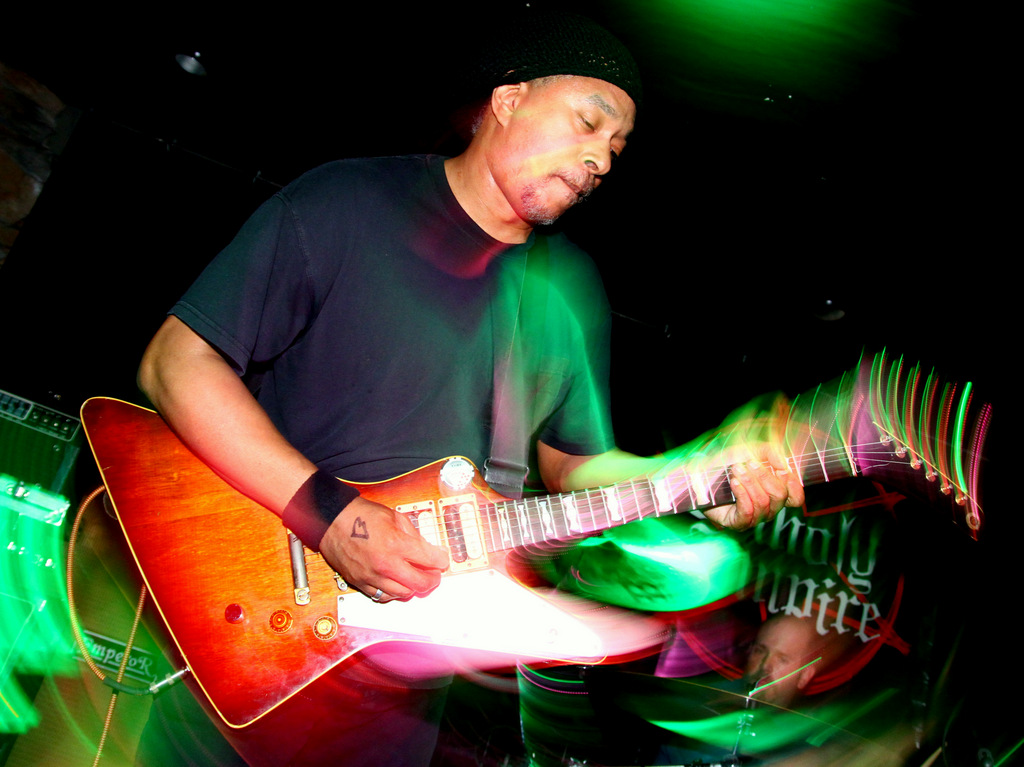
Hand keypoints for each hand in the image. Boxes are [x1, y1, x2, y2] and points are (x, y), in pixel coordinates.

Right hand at [319, 496, 449, 601]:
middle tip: (434, 574)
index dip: (441, 560)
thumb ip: (414, 535)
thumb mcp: (395, 517)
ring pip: (403, 594)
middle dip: (432, 579)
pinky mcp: (361, 583)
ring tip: (415, 577)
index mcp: (396, 544)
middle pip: (420, 584)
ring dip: (414, 587)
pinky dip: (394, 592)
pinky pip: (384, 597)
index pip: (430, 560)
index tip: (442, 560)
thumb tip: (428, 549)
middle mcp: (385, 564)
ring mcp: (372, 577)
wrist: (332, 521)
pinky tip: (397, 583)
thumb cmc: (362, 516)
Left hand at [704, 444, 803, 530]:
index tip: (780, 469)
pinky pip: (748, 513)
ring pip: (763, 502)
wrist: (701, 473)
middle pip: (779, 496)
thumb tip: (783, 464)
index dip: (793, 484)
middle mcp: (768, 508)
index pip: (796, 498)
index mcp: (775, 493)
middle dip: (764, 476)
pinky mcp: (738, 523)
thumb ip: (771, 453)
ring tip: (736, 469)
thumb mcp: (751, 451)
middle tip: (749, 463)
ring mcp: (754, 517)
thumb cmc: (728, 462)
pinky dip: (742, 495)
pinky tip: (734, 483)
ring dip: (749, 482)